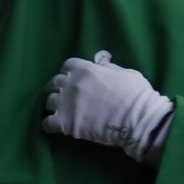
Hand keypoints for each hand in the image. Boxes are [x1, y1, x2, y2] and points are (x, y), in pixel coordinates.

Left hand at [43, 51, 175, 165]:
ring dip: (55, 105)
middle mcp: (71, 84)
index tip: (73, 79)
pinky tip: (56, 126)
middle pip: (54, 82)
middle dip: (58, 88)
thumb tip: (100, 57)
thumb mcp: (124, 72)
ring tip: (62, 111)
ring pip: (49, 101)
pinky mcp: (64, 123)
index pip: (67, 66)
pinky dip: (49, 124)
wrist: (137, 119)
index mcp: (84, 69)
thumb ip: (107, 66)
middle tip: (66, 96)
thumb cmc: (135, 94)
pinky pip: (46, 123)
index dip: (69, 73)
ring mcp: (65, 103)